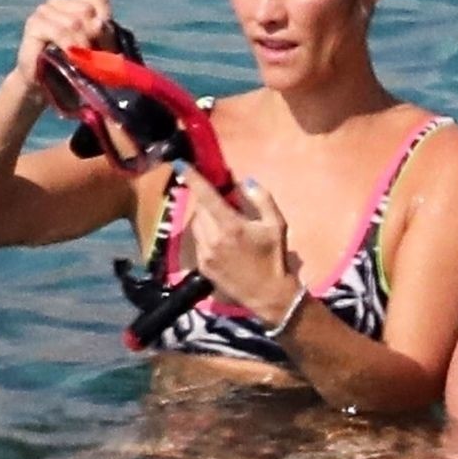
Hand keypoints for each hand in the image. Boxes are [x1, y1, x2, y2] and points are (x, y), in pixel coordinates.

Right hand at [12, 0, 116, 89]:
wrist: (45, 84)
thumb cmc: (74, 65)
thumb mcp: (97, 48)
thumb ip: (103, 34)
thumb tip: (100, 24)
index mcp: (75, 2)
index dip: (106, 20)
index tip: (107, 43)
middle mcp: (58, 2)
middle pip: (86, 10)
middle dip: (95, 36)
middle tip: (94, 56)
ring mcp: (44, 11)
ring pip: (74, 22)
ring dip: (82, 44)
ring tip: (82, 60)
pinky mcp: (34, 24)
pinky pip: (59, 32)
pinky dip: (69, 45)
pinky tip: (70, 56)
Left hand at [179, 164, 301, 320]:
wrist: (268, 294)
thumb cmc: (274, 257)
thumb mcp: (277, 225)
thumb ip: (262, 199)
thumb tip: (246, 182)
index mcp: (231, 226)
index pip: (207, 196)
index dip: (193, 178)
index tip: (181, 164)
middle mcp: (213, 239)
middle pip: (200, 209)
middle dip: (208, 201)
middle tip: (224, 204)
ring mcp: (205, 254)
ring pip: (196, 225)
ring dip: (205, 218)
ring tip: (224, 224)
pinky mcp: (202, 266)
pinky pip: (198, 241)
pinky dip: (205, 235)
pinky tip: (222, 242)